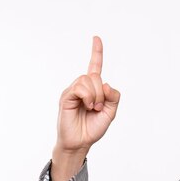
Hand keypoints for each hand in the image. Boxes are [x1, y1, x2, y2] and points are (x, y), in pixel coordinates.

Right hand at [56, 36, 120, 153]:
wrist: (81, 142)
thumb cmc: (93, 127)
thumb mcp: (111, 112)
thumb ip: (114, 97)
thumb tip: (106, 83)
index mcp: (93, 89)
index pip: (94, 66)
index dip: (96, 52)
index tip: (96, 38)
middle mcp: (82, 87)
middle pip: (95, 75)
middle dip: (102, 92)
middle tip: (99, 107)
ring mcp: (73, 90)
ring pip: (88, 80)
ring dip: (95, 95)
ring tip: (92, 108)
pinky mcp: (66, 96)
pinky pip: (79, 87)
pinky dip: (88, 96)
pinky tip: (87, 106)